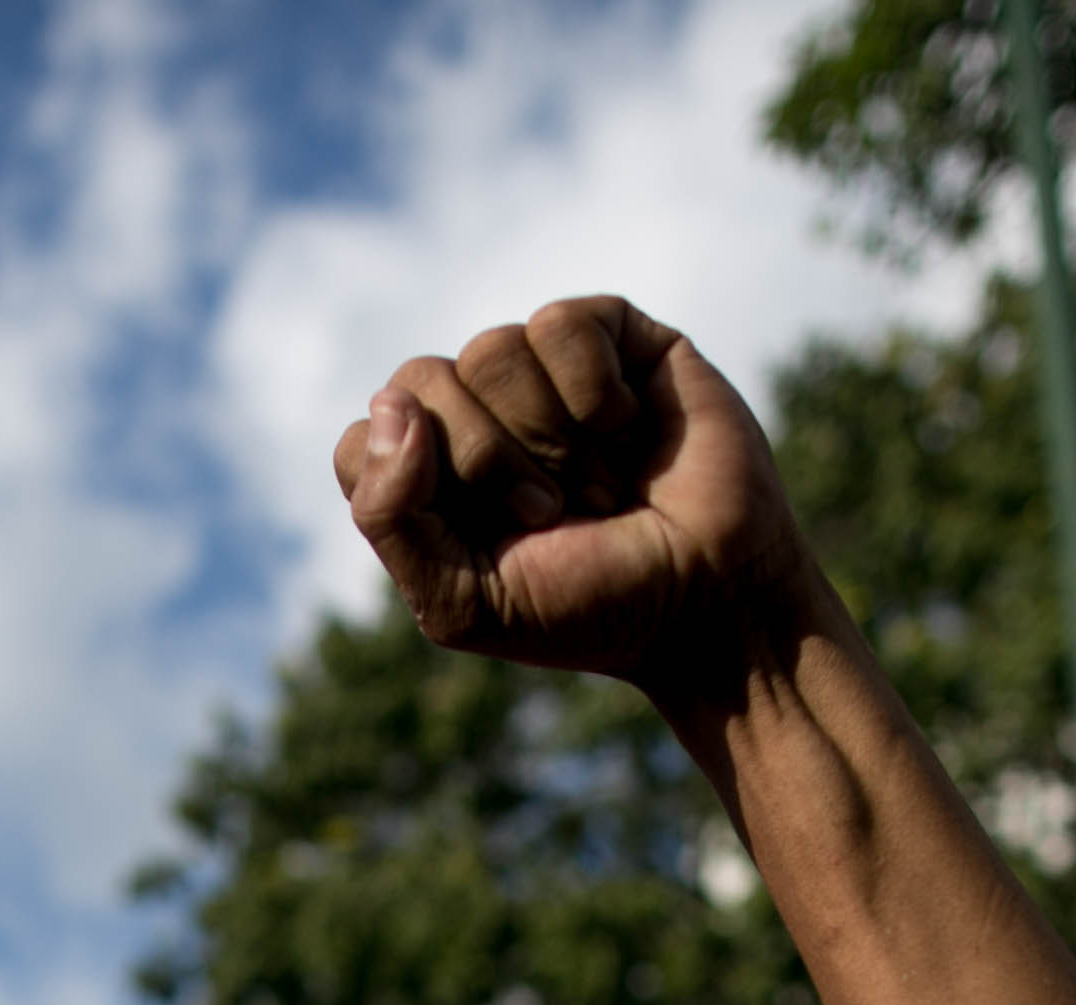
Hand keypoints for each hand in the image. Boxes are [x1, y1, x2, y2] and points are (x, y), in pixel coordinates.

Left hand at [334, 297, 814, 694]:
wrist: (710, 600)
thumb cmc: (590, 609)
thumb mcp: (460, 603)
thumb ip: (388, 516)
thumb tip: (392, 406)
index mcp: (430, 479)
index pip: (365, 440)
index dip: (418, 486)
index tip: (489, 537)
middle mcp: (479, 415)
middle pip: (420, 382)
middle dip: (487, 462)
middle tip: (553, 516)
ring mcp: (543, 373)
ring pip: (490, 350)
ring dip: (551, 438)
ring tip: (601, 484)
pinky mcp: (612, 338)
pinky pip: (559, 325)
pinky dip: (593, 392)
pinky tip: (629, 429)